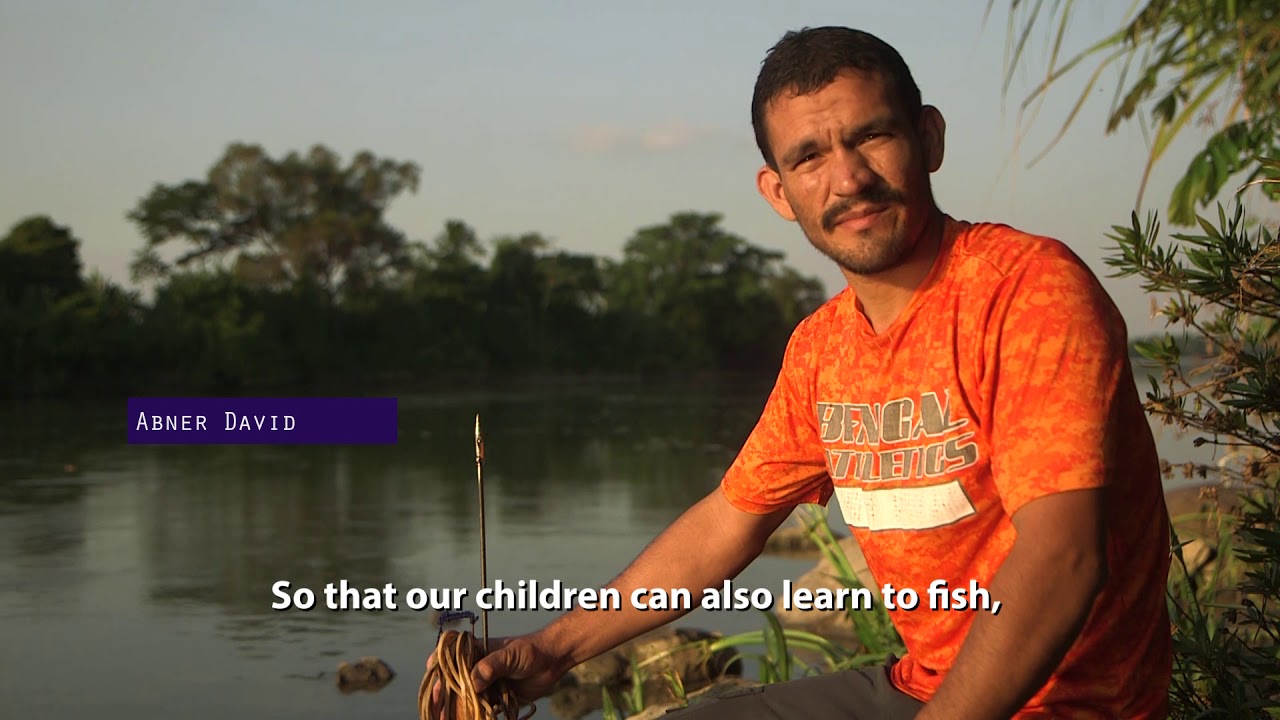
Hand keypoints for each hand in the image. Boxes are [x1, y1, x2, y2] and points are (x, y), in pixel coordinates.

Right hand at [422, 632, 569, 712]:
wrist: (553, 660)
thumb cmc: (531, 650)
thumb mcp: (510, 655)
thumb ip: (490, 666)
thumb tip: (473, 683)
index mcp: (477, 651)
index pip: (451, 656)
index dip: (438, 664)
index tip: (431, 671)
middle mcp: (479, 668)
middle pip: (455, 682)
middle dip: (443, 694)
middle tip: (435, 707)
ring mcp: (488, 684)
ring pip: (467, 698)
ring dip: (456, 709)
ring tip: (444, 719)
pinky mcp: (498, 698)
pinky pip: (483, 709)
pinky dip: (475, 716)